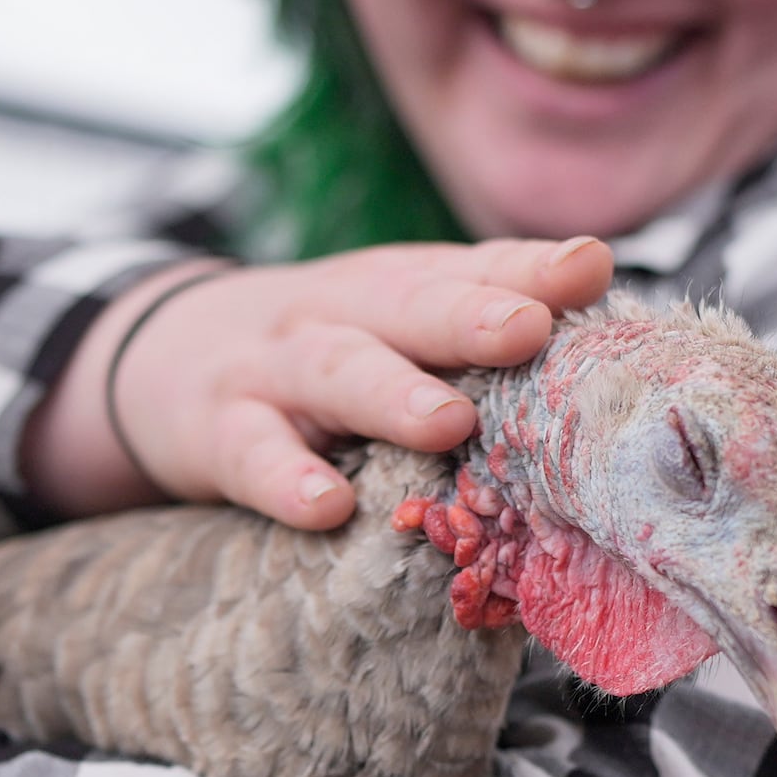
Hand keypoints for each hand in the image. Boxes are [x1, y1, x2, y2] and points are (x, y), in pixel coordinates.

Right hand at [26, 236, 612, 527]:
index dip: (530, 268)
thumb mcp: (397, 326)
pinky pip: (253, 456)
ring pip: (335, 371)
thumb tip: (613, 336)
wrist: (162, 355)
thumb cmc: (325, 352)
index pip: (472, 269)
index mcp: (400, 288)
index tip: (590, 268)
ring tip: (448, 421)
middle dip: (470, 314)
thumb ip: (488, 326)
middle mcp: (343, 314)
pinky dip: (287, 480)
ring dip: (392, 394)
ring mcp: (277, 369)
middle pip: (407, 305)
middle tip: (528, 329)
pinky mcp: (219, 431)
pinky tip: (326, 508)